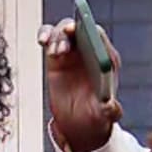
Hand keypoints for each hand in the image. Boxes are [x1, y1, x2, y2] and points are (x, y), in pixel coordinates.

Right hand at [40, 18, 123, 151]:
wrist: (79, 121)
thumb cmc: (96, 113)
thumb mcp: (106, 114)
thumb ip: (110, 110)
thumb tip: (109, 106)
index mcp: (105, 58)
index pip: (98, 36)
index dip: (88, 30)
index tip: (79, 30)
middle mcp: (88, 51)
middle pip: (78, 30)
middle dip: (70, 30)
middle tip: (64, 39)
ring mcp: (71, 53)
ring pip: (62, 33)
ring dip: (56, 37)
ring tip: (55, 52)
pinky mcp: (55, 58)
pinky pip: (49, 40)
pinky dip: (44, 36)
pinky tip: (42, 41)